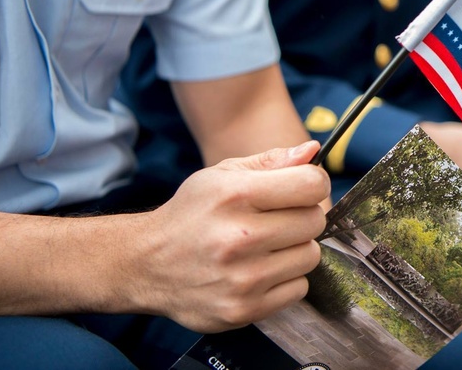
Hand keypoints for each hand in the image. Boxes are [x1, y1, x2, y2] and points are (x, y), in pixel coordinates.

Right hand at [132, 140, 329, 331]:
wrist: (146, 264)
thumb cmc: (192, 214)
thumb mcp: (222, 175)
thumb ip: (271, 161)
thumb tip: (313, 151)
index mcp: (235, 195)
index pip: (311, 185)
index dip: (313, 183)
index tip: (301, 188)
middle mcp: (238, 237)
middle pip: (315, 221)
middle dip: (302, 216)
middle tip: (277, 220)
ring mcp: (242, 278)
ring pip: (310, 256)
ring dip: (295, 250)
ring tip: (266, 246)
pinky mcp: (243, 310)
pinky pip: (299, 289)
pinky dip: (286, 280)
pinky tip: (260, 270)